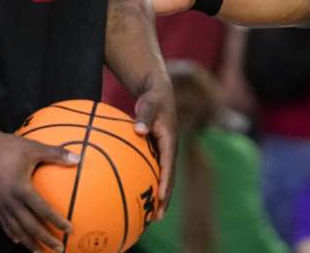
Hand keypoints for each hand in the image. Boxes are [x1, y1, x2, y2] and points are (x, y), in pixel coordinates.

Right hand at [0, 131, 78, 251]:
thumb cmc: (10, 147)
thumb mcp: (34, 148)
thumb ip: (56, 154)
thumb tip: (79, 158)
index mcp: (21, 189)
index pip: (42, 210)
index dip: (57, 222)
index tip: (69, 230)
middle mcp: (10, 201)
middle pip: (30, 226)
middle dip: (45, 239)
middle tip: (59, 249)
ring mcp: (0, 204)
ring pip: (16, 229)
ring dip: (29, 242)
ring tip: (40, 252)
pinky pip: (4, 223)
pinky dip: (12, 233)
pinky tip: (18, 240)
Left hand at [133, 80, 177, 221]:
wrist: (159, 91)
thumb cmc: (152, 97)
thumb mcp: (149, 103)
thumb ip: (144, 116)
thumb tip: (139, 130)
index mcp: (170, 140)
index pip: (168, 165)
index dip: (165, 182)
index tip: (160, 198)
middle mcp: (170, 149)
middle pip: (169, 177)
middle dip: (165, 198)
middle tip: (157, 217)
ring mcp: (166, 151)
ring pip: (164, 177)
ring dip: (161, 196)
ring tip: (152, 216)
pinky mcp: (159, 151)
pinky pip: (157, 171)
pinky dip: (152, 184)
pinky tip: (142, 196)